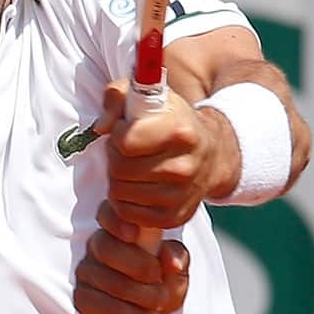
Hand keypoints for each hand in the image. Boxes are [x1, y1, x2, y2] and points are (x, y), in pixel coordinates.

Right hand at [73, 202, 188, 313]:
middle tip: (158, 279)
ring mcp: (85, 273)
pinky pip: (102, 304)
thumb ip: (178, 259)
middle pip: (105, 247)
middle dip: (138, 265)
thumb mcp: (177, 274)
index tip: (135, 234)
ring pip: (107, 279)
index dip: (116, 220)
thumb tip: (170, 260)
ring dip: (141, 294)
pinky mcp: (81, 299)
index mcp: (118, 232)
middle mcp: (96, 247)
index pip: (107, 213)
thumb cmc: (157, 290)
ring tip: (160, 302)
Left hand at [95, 78, 237, 229]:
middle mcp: (183, 166)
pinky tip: (135, 185)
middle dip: (114, 156)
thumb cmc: (170, 120)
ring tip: (131, 165)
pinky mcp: (173, 217)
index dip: (117, 134)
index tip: (124, 129)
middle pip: (119, 168)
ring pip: (119, 192)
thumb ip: (117, 96)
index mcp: (178, 131)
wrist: (211, 154)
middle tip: (126, 149)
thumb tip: (102, 127)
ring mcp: (180, 195)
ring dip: (116, 178)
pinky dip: (123, 201)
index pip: (126, 141)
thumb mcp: (146, 96)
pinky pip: (127, 213)